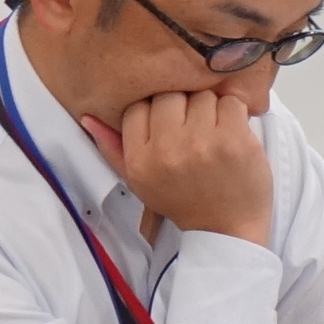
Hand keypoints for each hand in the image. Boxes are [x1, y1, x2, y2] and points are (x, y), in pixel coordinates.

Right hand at [77, 90, 272, 245]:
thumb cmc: (183, 200)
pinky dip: (234, 114)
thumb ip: (113, 148)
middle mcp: (167, 151)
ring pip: (203, 95)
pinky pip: (231, 103)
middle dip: (183, 105)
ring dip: (211, 109)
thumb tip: (89, 118)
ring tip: (213, 133)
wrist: (226, 229)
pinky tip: (232, 134)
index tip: (168, 124)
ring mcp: (202, 144)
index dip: (155, 110)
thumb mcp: (139, 181)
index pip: (137, 106)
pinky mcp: (235, 140)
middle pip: (170, 95)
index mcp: (140, 161)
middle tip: (193, 127)